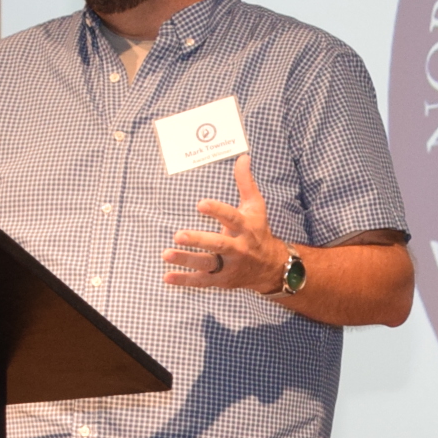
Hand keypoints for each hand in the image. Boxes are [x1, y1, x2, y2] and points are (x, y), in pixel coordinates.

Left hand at [165, 154, 293, 296]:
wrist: (271, 267)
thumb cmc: (258, 231)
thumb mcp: (256, 207)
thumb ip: (246, 183)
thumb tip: (243, 157)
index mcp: (245, 228)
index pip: (232, 218)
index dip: (217, 211)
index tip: (200, 204)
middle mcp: (238, 248)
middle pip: (219, 245)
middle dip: (199, 240)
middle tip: (178, 234)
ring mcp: (229, 266)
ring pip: (207, 264)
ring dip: (186, 260)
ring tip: (166, 254)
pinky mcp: (221, 280)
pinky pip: (202, 281)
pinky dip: (185, 280)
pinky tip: (167, 277)